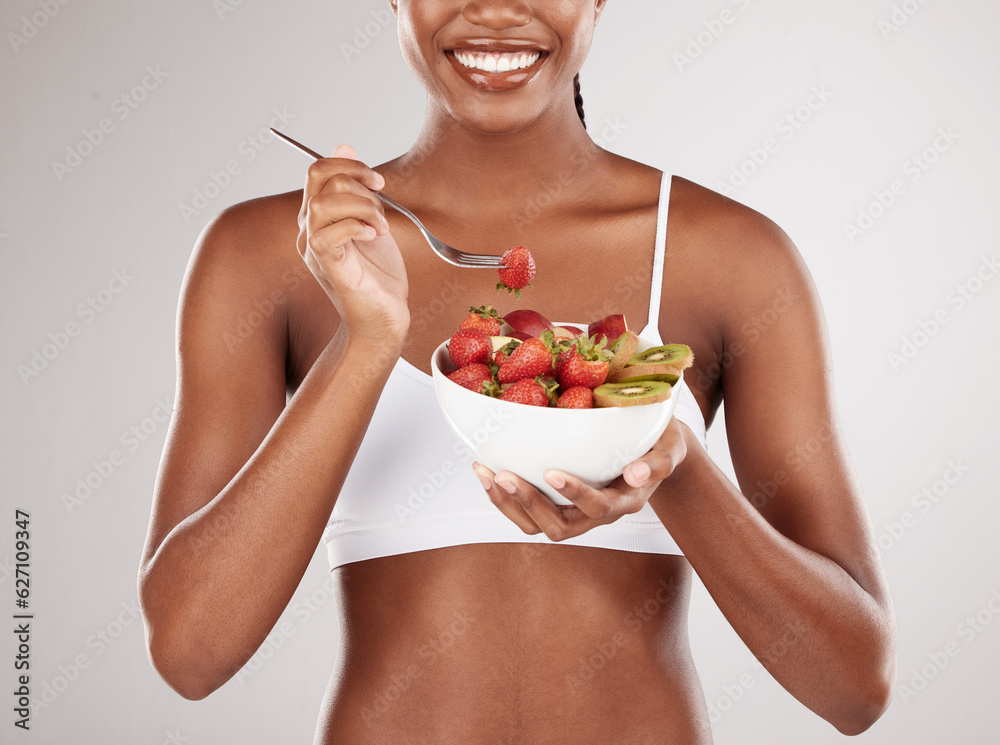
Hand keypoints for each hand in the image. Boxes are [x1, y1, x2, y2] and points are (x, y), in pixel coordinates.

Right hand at [298, 144, 408, 343]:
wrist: (383, 317)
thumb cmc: (377, 274)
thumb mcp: (372, 219)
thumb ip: (357, 187)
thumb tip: (344, 143)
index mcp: (317, 217)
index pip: (317, 170)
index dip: (348, 164)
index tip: (377, 181)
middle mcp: (309, 230)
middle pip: (320, 180)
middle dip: (358, 183)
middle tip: (382, 203)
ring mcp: (315, 250)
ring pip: (323, 205)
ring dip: (361, 207)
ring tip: (381, 226)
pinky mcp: (329, 268)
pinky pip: (328, 235)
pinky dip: (357, 227)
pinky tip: (374, 237)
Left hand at [472, 417, 691, 540]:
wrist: (654, 449)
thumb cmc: (661, 442)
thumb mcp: (671, 448)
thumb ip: (659, 461)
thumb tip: (637, 474)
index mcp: (625, 501)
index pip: (598, 508)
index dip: (575, 494)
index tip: (551, 473)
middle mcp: (598, 514)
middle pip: (560, 527)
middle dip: (530, 504)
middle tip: (504, 476)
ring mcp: (576, 512)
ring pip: (537, 525)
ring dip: (508, 504)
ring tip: (486, 473)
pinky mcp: (558, 503)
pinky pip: (528, 512)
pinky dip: (504, 496)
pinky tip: (486, 470)